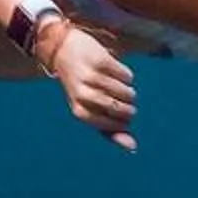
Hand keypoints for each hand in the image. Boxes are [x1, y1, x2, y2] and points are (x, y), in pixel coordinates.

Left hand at [44, 24, 136, 151]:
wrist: (63, 50)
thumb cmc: (82, 87)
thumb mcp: (92, 111)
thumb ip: (112, 131)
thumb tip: (133, 147)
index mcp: (79, 112)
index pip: (115, 125)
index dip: (123, 120)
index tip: (118, 114)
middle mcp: (83, 95)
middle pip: (123, 109)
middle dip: (129, 106)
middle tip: (123, 100)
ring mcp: (91, 77)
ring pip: (127, 92)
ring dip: (129, 91)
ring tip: (120, 87)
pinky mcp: (101, 60)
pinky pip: (127, 76)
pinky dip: (126, 76)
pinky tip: (116, 72)